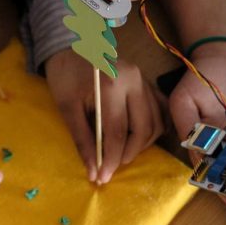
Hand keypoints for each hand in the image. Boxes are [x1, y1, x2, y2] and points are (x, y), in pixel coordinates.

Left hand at [44, 51, 164, 183]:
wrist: (71, 47)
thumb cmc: (65, 77)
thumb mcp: (67, 109)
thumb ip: (82, 140)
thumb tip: (93, 171)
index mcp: (111, 84)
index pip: (117, 132)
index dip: (111, 159)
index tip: (102, 178)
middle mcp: (135, 80)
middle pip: (142, 129)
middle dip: (128, 154)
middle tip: (112, 166)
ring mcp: (144, 80)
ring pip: (155, 122)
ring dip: (142, 143)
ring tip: (122, 153)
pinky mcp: (147, 82)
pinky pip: (160, 109)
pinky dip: (154, 127)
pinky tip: (140, 138)